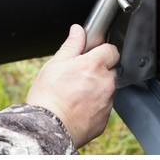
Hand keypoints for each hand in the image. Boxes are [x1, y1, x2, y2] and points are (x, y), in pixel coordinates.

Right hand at [26, 24, 119, 147]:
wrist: (48, 128)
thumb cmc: (48, 96)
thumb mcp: (56, 64)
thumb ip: (72, 45)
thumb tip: (78, 30)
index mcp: (94, 65)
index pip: (112, 50)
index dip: (102, 51)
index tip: (93, 55)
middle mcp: (105, 82)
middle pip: (111, 70)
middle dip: (100, 71)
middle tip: (80, 76)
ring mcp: (107, 101)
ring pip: (108, 89)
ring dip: (98, 88)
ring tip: (77, 94)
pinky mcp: (105, 118)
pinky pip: (104, 106)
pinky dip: (96, 105)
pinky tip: (80, 107)